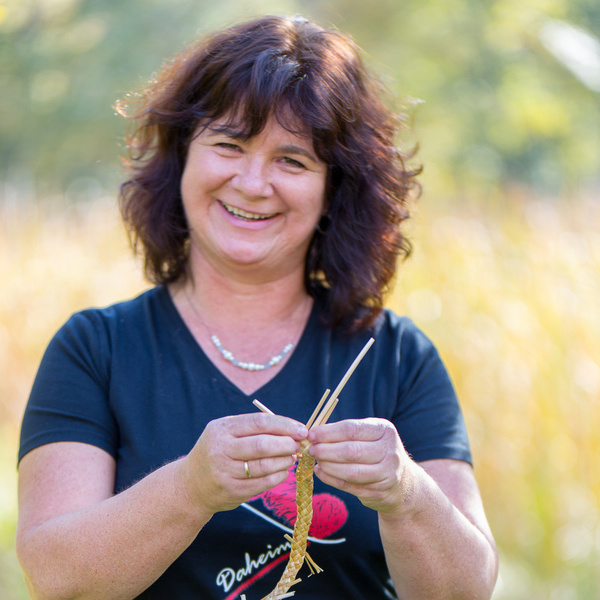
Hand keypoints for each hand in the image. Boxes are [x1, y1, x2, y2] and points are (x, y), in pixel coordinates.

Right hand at [178, 413, 307, 514]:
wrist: (190, 485)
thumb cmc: (217, 453)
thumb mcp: (226, 433)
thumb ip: (253, 428)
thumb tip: (291, 430)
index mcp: (222, 429)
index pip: (259, 422)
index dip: (284, 425)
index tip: (302, 429)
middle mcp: (221, 449)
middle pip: (262, 444)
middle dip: (286, 444)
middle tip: (299, 445)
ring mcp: (224, 471)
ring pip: (263, 465)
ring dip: (284, 461)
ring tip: (293, 458)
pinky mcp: (231, 491)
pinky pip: (261, 483)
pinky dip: (278, 476)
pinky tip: (284, 471)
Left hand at [307, 418, 415, 514]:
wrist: (403, 482)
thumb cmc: (378, 451)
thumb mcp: (370, 435)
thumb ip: (347, 432)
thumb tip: (315, 433)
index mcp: (385, 430)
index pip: (352, 429)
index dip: (328, 432)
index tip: (311, 434)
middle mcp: (389, 451)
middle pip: (351, 451)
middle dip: (326, 450)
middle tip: (311, 449)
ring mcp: (387, 474)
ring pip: (351, 472)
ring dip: (328, 466)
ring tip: (315, 460)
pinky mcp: (379, 493)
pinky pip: (350, 486)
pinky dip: (331, 479)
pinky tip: (320, 472)